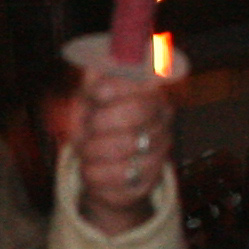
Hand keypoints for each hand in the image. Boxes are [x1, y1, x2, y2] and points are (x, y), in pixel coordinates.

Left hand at [69, 50, 172, 227]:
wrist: (98, 170)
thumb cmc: (95, 127)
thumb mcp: (89, 98)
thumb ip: (94, 79)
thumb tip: (95, 65)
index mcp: (152, 97)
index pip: (144, 83)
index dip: (116, 86)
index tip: (96, 92)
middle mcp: (161, 124)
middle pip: (136, 112)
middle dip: (101, 119)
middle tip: (89, 125)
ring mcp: (157, 155)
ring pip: (121, 147)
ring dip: (92, 148)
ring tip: (87, 148)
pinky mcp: (145, 183)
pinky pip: (112, 177)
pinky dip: (92, 172)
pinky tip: (93, 168)